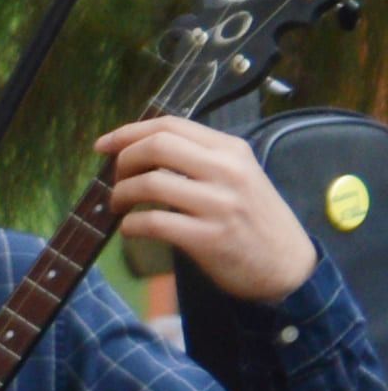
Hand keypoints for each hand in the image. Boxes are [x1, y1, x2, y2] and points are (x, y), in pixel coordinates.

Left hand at [100, 111, 320, 307]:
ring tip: (120, 206)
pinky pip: (153, 222)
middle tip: (115, 180)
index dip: (128, 132)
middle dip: (123, 161)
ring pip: (149, 183)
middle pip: (156, 146)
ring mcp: (219, 204)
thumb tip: (140, 151)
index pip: (171, 125)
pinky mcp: (208, 238)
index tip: (103, 145)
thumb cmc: (254, 219)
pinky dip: (130, 226)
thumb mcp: (238, 176)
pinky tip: (131, 229)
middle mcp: (227, 170)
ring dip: (121, 194)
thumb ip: (199, 159)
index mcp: (231, 149)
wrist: (287, 265)